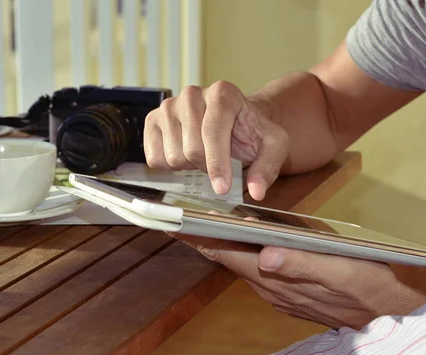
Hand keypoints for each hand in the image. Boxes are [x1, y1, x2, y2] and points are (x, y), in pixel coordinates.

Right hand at [143, 81, 289, 200]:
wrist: (232, 120)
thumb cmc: (251, 132)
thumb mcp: (273, 146)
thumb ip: (267, 167)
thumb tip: (257, 191)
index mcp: (222, 93)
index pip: (213, 132)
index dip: (217, 164)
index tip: (223, 188)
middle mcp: (192, 94)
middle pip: (192, 149)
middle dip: (207, 165)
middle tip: (219, 160)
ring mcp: (169, 106)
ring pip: (173, 156)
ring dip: (190, 165)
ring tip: (203, 153)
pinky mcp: (152, 119)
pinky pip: (155, 158)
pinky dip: (171, 165)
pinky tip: (185, 153)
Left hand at [169, 233, 425, 329]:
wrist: (390, 315)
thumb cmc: (370, 288)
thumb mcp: (342, 271)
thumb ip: (304, 264)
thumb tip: (267, 255)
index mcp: (278, 277)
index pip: (227, 254)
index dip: (199, 238)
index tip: (172, 223)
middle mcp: (271, 287)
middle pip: (227, 257)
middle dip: (202, 238)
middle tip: (178, 216)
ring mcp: (279, 292)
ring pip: (241, 263)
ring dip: (221, 244)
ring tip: (203, 222)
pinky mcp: (290, 291)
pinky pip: (257, 269)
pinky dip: (243, 252)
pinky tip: (244, 240)